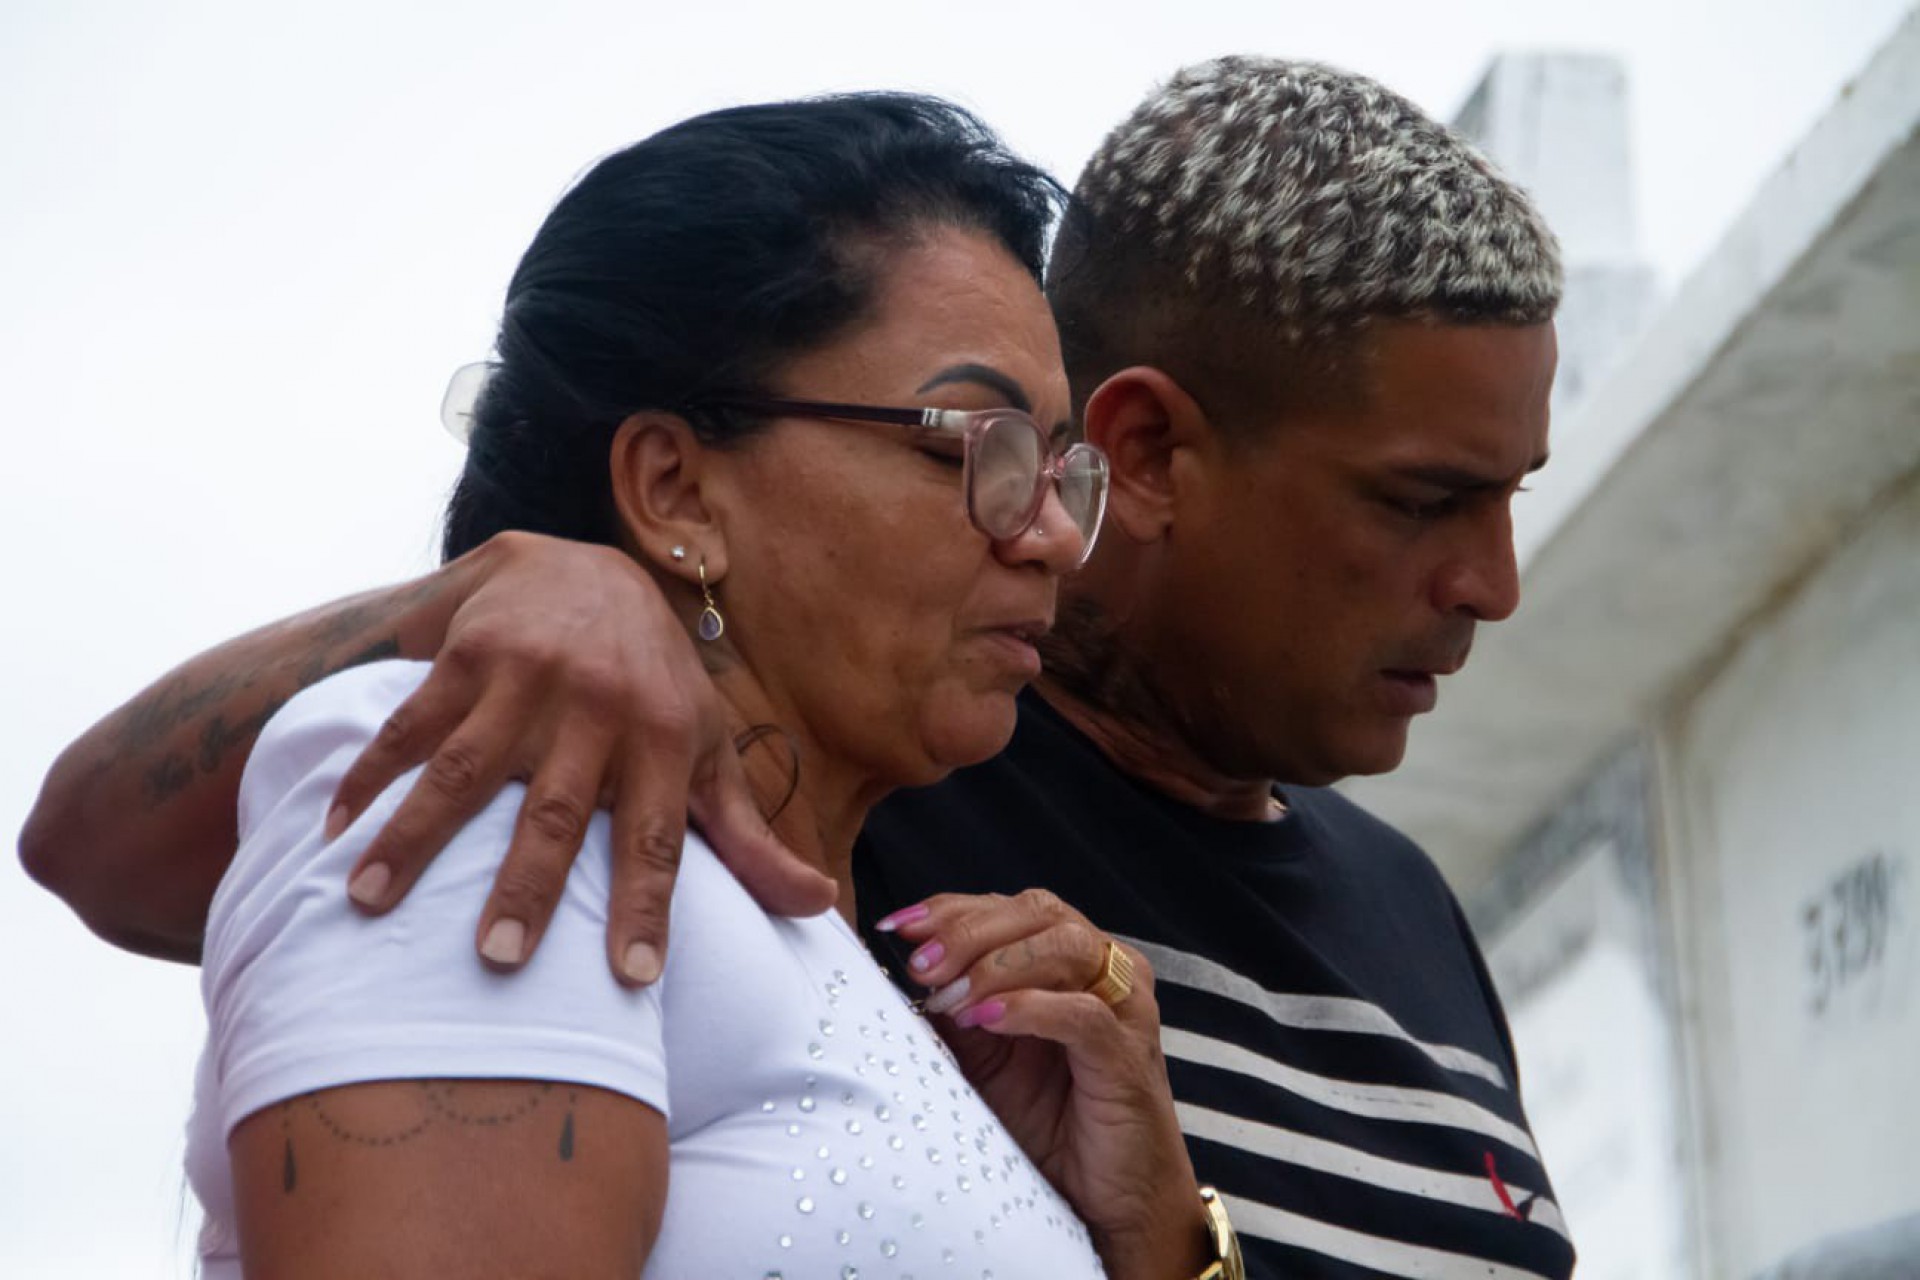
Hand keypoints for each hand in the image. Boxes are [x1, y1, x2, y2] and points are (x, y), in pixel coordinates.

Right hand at [328, 531, 836, 983]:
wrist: (590, 566)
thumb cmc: (656, 684)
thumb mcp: (706, 750)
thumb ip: (747, 836)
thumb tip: (821, 907)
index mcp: (663, 738)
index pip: (657, 839)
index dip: (648, 908)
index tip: (633, 980)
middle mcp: (599, 706)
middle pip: (557, 811)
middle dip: (527, 885)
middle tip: (498, 960)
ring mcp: (528, 675)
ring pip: (466, 767)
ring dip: (414, 834)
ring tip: (365, 900)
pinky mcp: (468, 651)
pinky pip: (412, 720)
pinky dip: (368, 773)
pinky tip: (333, 825)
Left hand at [877, 891, 1212, 1279]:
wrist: (1103, 1203)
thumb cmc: (1046, 1127)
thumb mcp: (982, 1060)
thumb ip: (953, 1010)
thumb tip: (895, 974)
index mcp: (1067, 960)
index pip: (1010, 908)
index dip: (951, 910)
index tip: (897, 928)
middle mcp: (1102, 970)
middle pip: (1038, 911)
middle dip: (969, 931)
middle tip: (920, 966)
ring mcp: (1123, 1008)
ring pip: (1064, 946)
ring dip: (996, 964)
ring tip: (949, 997)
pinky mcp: (1129, 1055)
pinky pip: (1083, 1013)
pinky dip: (1029, 1007)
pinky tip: (986, 1018)